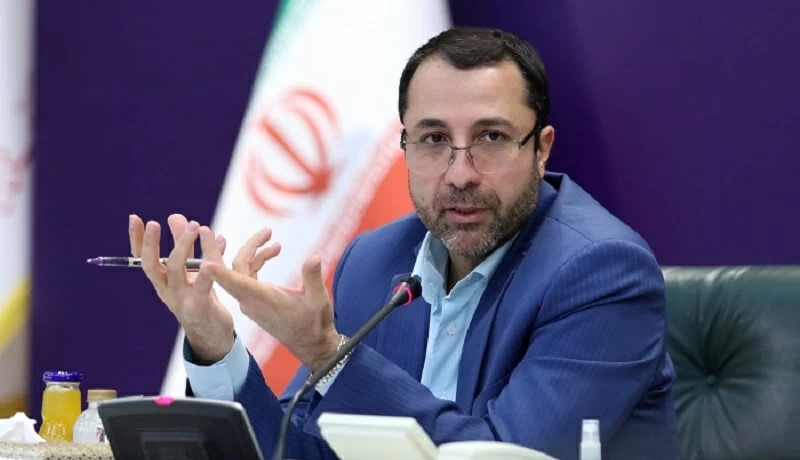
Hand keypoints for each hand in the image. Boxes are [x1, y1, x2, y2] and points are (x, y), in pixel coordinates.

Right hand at [129, 213, 232, 362]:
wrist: (212, 333)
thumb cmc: (199, 297)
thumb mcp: (189, 269)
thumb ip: (184, 245)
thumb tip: (175, 216)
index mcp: (161, 280)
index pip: (142, 258)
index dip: (137, 239)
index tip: (134, 218)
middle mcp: (166, 290)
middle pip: (152, 265)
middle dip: (152, 244)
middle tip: (156, 222)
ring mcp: (180, 300)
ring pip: (176, 270)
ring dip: (183, 246)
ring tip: (195, 226)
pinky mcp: (199, 308)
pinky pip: (201, 287)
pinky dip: (206, 272)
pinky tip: (209, 259)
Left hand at [203, 242, 339, 372]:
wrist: (310, 343)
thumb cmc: (314, 323)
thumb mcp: (318, 300)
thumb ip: (312, 277)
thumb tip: (314, 257)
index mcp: (263, 300)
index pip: (237, 284)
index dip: (220, 274)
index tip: (205, 262)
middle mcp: (251, 300)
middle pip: (233, 269)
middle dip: (230, 248)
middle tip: (226, 230)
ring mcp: (251, 300)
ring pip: (240, 270)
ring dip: (252, 251)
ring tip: (270, 235)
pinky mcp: (254, 299)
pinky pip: (247, 275)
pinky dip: (256, 260)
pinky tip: (272, 251)